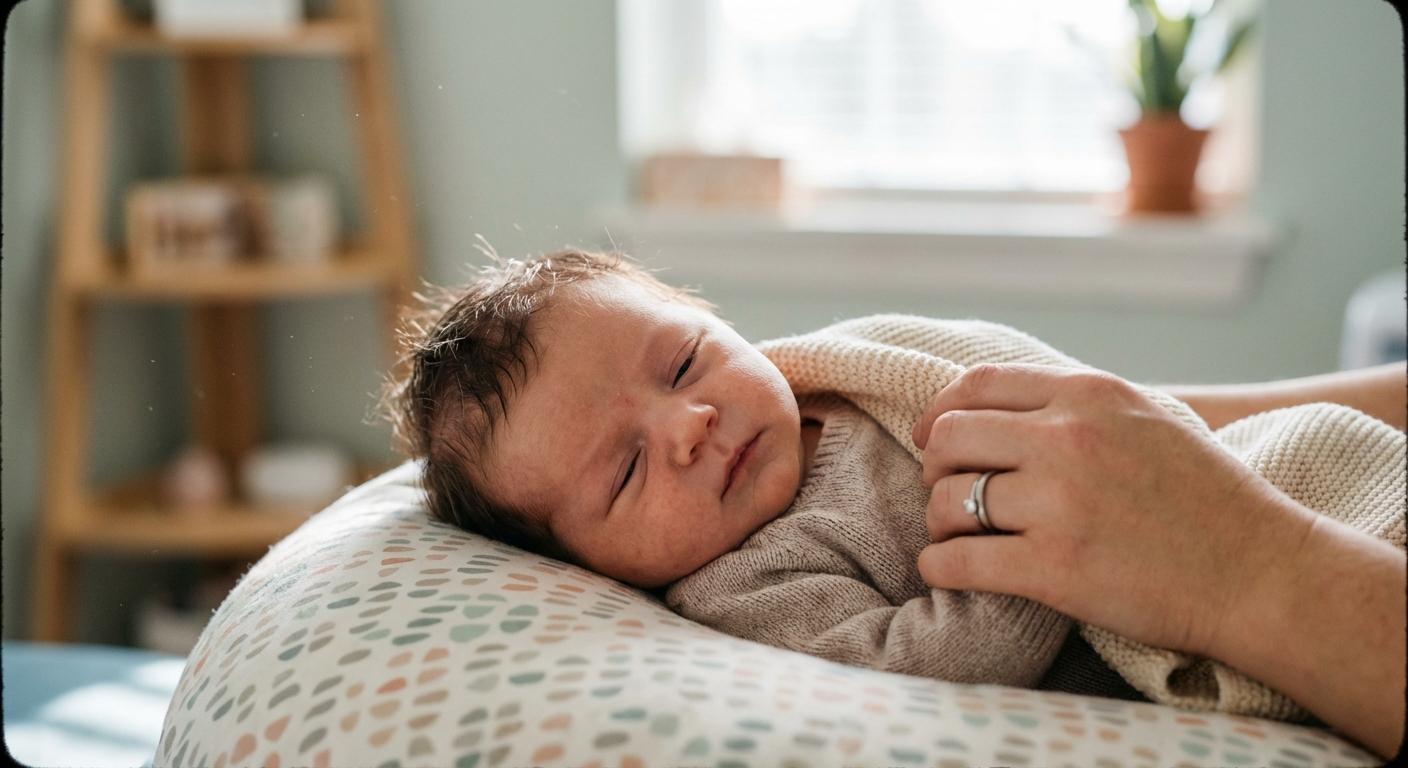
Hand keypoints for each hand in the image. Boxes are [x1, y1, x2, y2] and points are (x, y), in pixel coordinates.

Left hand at [910, 363, 1317, 656]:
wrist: (1261, 572)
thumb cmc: (1207, 499)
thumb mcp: (1148, 418)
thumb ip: (1079, 405)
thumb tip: (1001, 405)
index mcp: (1088, 395)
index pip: (978, 384)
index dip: (941, 412)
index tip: (932, 438)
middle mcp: (1067, 439)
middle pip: (951, 437)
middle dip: (937, 467)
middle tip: (948, 492)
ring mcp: (1059, 503)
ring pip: (949, 500)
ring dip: (941, 521)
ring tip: (957, 535)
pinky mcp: (1054, 567)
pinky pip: (958, 560)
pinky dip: (940, 566)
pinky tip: (946, 570)